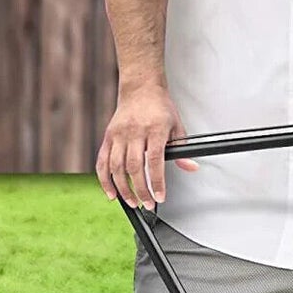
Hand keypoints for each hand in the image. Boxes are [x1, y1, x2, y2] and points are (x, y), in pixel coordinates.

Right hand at [95, 81, 199, 208]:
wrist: (140, 89)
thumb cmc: (159, 107)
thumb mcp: (177, 126)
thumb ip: (182, 149)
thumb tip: (190, 167)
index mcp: (154, 129)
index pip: (154, 161)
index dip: (157, 182)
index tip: (160, 197)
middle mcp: (134, 132)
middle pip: (134, 168)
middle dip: (140, 190)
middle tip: (147, 204)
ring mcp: (119, 135)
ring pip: (116, 167)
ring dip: (123, 189)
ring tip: (132, 202)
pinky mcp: (108, 137)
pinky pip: (102, 162)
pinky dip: (105, 180)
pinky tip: (112, 193)